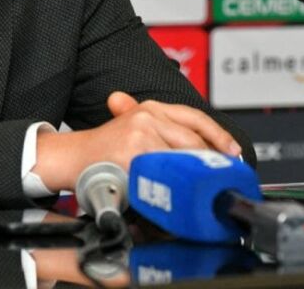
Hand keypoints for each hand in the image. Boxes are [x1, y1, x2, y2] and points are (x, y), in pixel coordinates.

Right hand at [33, 92, 241, 191]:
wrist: (70, 159)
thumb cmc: (103, 150)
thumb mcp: (131, 126)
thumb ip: (162, 131)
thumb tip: (202, 148)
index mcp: (150, 108)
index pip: (195, 118)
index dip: (218, 136)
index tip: (232, 153)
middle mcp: (147, 117)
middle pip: (193, 140)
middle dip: (210, 162)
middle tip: (221, 177)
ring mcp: (140, 137)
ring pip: (181, 159)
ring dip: (195, 177)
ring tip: (204, 189)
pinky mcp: (132, 157)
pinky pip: (162, 174)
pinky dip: (175, 186)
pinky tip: (181, 194)